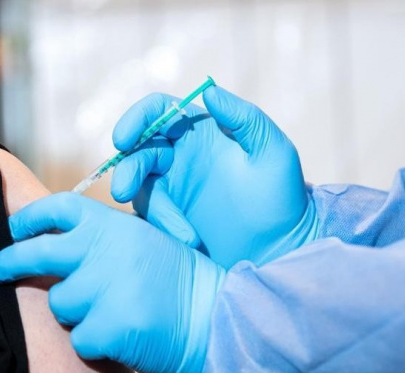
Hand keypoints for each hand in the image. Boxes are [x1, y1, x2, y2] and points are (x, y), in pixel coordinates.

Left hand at [0, 193, 223, 372]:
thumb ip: (106, 236)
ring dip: (76, 311)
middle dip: (8, 261)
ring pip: (60, 303)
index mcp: (115, 225)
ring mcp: (106, 289)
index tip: (14, 229)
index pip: (59, 208)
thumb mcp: (147, 238)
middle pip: (37, 252)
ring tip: (111, 311)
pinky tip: (121, 334)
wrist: (217, 317)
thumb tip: (60, 239)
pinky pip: (79, 338)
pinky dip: (94, 341)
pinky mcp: (109, 327)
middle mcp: (105, 251)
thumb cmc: (180, 279)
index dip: (30, 217)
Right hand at [110, 85, 317, 267]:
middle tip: (123, 191)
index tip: (124, 139)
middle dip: (127, 169)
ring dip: (155, 210)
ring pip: (141, 188)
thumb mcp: (273, 152)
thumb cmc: (282, 196)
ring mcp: (171, 189)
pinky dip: (164, 227)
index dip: (136, 119)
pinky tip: (190, 241)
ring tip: (188, 237)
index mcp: (199, 131)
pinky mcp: (168, 218)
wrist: (282, 247)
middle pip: (138, 151)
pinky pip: (151, 217)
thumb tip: (210, 92)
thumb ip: (245, 118)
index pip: (158, 112)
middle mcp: (179, 156)